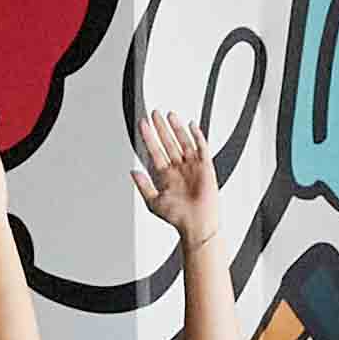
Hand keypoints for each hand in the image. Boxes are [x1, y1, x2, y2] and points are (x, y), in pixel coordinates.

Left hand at [129, 109, 224, 234]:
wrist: (197, 225)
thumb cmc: (178, 217)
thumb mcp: (153, 202)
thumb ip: (143, 185)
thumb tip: (133, 171)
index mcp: (166, 176)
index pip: (155, 151)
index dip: (149, 137)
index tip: (142, 125)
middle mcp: (179, 169)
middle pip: (168, 142)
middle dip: (160, 128)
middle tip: (154, 114)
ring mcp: (192, 167)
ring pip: (183, 142)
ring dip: (176, 128)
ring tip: (169, 115)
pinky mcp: (205, 167)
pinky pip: (202, 148)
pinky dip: (197, 137)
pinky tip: (191, 126)